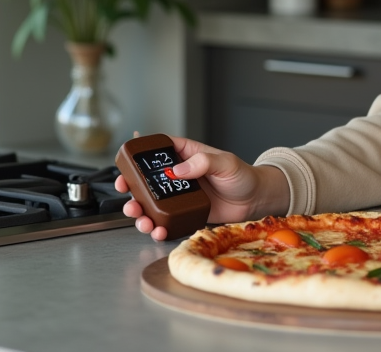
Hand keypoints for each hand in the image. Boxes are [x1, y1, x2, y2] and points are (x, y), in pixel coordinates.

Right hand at [114, 135, 288, 241]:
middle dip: (132, 188)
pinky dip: (158, 226)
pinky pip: (166, 219)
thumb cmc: (243, 176)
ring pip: (152, 202)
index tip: (127, 166)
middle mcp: (179, 175)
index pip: (158, 151)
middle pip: (147, 179)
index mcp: (186, 155)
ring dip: (141, 211)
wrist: (254, 200)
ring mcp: (180, 195)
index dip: (139, 156)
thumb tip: (178, 169)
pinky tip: (157, 230)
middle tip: (126, 195)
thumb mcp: (226, 163)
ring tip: (141, 219)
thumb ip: (203, 162)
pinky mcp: (185, 213)